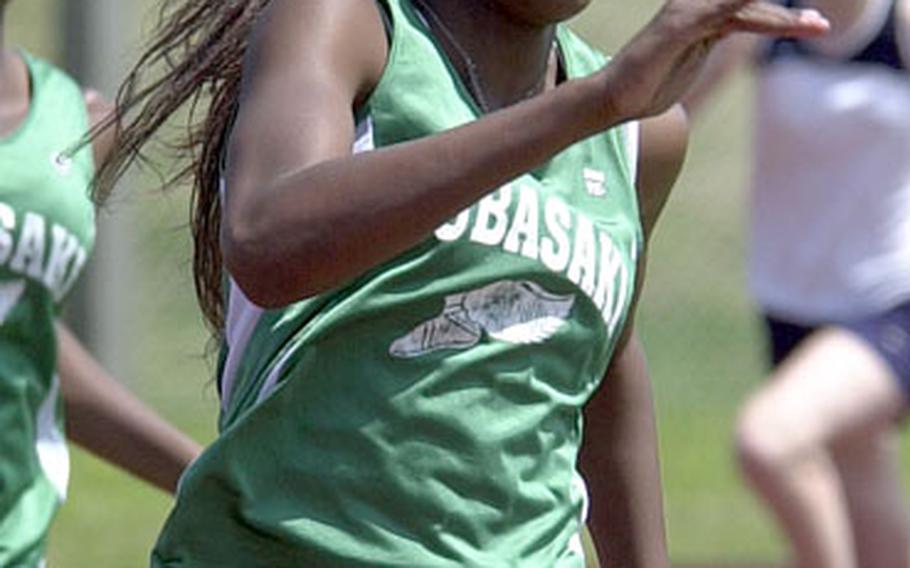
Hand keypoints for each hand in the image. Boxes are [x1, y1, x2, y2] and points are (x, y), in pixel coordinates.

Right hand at [600, 0, 828, 121]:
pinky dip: (744, 3)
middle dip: (786, 16)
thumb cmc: (647, 87)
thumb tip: (725, 41)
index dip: (787, 18)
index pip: (756, 9)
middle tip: (819, 23)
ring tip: (813, 23)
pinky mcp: (681, 25)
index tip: (817, 24)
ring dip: (779, 15)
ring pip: (744, 2)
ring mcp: (689, 13)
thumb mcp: (691, 61)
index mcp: (704, 15)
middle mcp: (698, 6)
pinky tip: (771, 11)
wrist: (612, 100)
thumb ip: (710, 43)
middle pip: (754, 1)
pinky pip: (723, 9)